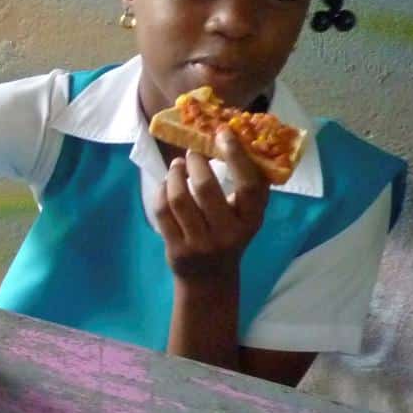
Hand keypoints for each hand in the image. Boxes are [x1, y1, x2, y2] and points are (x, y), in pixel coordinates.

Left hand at [151, 131, 270, 280]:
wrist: (210, 279)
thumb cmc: (231, 236)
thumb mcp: (247, 216)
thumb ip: (249, 187)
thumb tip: (239, 139)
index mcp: (251, 220)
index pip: (249, 184)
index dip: (236, 156)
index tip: (222, 133)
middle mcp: (227, 233)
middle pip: (205, 188)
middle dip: (195, 162)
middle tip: (192, 151)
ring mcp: (200, 243)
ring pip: (179, 198)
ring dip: (175, 175)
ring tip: (177, 166)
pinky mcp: (176, 249)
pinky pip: (162, 212)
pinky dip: (162, 191)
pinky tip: (166, 184)